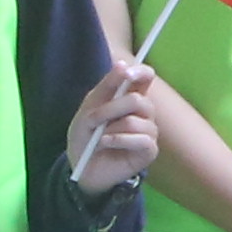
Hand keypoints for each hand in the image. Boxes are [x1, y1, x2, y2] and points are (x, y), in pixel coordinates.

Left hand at [62, 61, 162, 194]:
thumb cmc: (86, 137)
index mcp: (130, 97)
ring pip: (135, 120)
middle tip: (93, 119)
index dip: (140, 72)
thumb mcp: (88, 109)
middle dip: (111, 109)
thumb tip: (122, 64)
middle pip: (138, 100)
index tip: (126, 74)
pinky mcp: (149, 150)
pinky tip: (105, 145)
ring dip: (110, 129)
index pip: (146, 77)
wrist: (82, 167)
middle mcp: (144, 112)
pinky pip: (139, 139)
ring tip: (98, 138)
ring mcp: (149, 131)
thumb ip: (106, 87)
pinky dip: (117, 140)